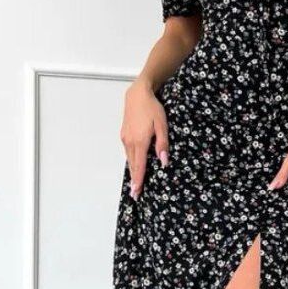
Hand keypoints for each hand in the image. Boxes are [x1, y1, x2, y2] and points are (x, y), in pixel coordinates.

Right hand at [120, 79, 168, 198]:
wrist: (137, 94)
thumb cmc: (152, 108)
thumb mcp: (162, 125)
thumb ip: (162, 144)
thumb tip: (164, 162)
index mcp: (140, 142)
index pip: (139, 166)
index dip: (138, 180)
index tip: (137, 192)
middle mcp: (129, 142)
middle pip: (132, 165)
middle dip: (134, 180)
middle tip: (135, 194)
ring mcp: (125, 138)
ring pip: (129, 159)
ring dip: (132, 171)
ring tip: (135, 183)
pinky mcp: (124, 134)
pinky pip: (128, 152)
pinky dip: (131, 161)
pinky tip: (134, 164)